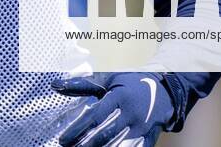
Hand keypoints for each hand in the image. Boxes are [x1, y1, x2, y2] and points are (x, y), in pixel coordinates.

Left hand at [51, 72, 173, 146]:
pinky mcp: (150, 136)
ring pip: (119, 144)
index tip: (63, 140)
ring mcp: (142, 127)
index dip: (78, 129)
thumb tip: (55, 85)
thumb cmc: (130, 82)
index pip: (95, 116)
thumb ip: (82, 85)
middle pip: (106, 134)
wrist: (165, 88)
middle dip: (86, 145)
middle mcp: (131, 113)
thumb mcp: (108, 80)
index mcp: (119, 97)